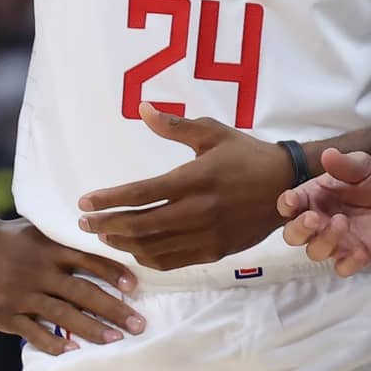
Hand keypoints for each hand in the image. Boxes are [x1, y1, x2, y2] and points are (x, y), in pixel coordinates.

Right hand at [0, 214, 143, 355]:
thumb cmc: (1, 238)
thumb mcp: (34, 230)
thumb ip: (60, 240)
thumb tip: (95, 242)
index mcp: (49, 248)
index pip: (89, 261)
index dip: (113, 273)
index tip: (134, 286)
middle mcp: (40, 271)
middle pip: (83, 292)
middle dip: (113, 309)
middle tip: (137, 323)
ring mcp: (22, 294)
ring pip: (64, 315)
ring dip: (91, 329)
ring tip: (114, 340)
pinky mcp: (5, 314)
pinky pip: (34, 332)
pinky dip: (54, 343)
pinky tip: (73, 352)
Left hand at [78, 102, 295, 269]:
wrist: (285, 185)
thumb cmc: (245, 154)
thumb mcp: (212, 132)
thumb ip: (174, 125)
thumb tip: (142, 109)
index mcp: (194, 179)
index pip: (141, 193)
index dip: (109, 199)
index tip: (85, 202)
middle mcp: (198, 211)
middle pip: (141, 224)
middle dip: (107, 224)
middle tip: (84, 223)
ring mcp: (206, 235)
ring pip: (154, 247)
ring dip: (123, 243)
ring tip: (104, 235)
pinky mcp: (214, 251)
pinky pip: (173, 261)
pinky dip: (148, 258)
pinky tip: (134, 250)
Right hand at [277, 148, 370, 277]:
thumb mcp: (363, 166)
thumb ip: (345, 164)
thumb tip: (328, 154)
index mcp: (313, 197)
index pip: (288, 205)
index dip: (287, 204)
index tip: (293, 201)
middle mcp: (318, 222)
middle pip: (293, 234)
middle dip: (299, 229)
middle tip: (314, 218)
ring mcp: (335, 242)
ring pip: (315, 251)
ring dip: (324, 240)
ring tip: (343, 221)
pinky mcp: (354, 257)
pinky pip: (342, 268)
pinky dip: (348, 263)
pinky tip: (360, 251)